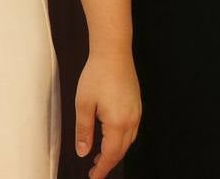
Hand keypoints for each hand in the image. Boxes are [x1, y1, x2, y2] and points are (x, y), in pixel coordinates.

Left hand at [73, 52, 140, 178]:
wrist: (113, 53)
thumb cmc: (97, 75)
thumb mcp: (83, 104)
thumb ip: (83, 131)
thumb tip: (83, 151)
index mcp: (118, 123)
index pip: (111, 155)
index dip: (102, 169)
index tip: (93, 177)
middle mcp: (131, 121)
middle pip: (121, 151)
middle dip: (108, 162)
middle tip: (94, 170)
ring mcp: (136, 113)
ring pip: (127, 141)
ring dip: (114, 151)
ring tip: (99, 156)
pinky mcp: (136, 106)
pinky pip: (131, 130)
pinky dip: (120, 140)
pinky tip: (110, 137)